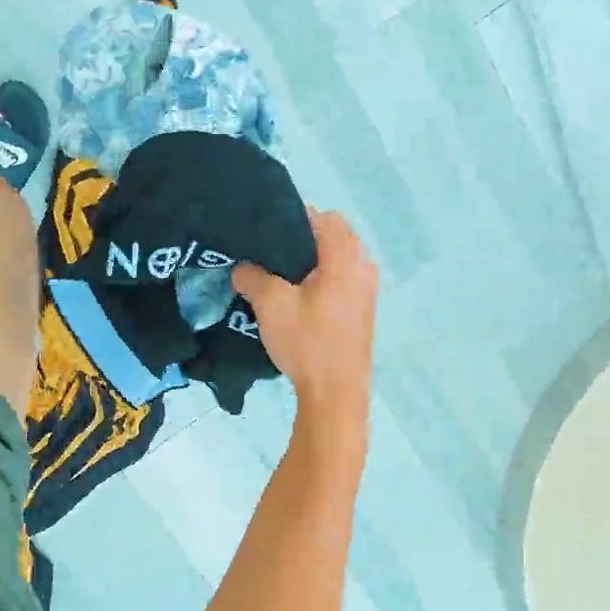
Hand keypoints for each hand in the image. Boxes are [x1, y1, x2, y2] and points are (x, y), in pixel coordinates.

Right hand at [232, 208, 377, 410]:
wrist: (336, 393)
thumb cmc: (307, 342)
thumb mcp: (270, 304)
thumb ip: (252, 275)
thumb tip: (242, 266)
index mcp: (345, 254)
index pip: (317, 216)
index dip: (288, 219)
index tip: (261, 232)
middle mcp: (363, 264)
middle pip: (330, 233)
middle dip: (300, 238)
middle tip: (269, 254)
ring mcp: (367, 287)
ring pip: (337, 257)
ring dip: (311, 260)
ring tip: (280, 275)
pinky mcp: (363, 308)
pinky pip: (341, 277)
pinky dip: (322, 278)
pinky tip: (298, 297)